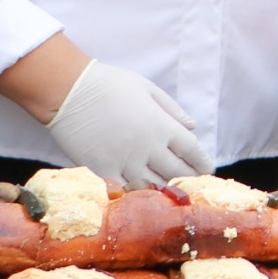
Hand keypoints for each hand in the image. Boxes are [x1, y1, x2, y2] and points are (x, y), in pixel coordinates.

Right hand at [45, 60, 212, 187]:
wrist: (70, 92)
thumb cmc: (110, 85)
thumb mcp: (148, 89)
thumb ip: (172, 110)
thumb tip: (193, 126)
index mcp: (162, 126)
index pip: (192, 150)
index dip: (202, 162)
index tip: (208, 168)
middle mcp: (147, 147)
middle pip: (176, 170)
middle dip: (189, 177)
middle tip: (194, 181)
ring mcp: (124, 162)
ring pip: (153, 185)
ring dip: (165, 187)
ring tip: (171, 188)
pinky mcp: (102, 171)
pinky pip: (125, 190)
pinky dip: (137, 193)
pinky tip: (142, 194)